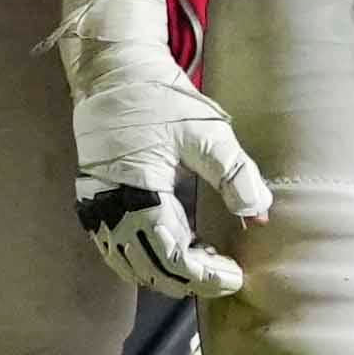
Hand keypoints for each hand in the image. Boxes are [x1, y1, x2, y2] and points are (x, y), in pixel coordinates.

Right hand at [50, 0, 265, 299]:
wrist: (115, 75)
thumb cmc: (162, 100)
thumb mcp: (209, 134)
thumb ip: (236, 176)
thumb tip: (260, 214)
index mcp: (136, 192)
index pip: (170, 256)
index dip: (204, 275)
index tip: (235, 276)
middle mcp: (108, 207)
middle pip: (149, 268)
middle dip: (191, 279)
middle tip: (227, 274)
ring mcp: (96, 207)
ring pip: (130, 263)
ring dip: (168, 273)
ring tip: (207, 263)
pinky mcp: (94, 202)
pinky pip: (116, 247)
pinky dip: (147, 259)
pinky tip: (179, 251)